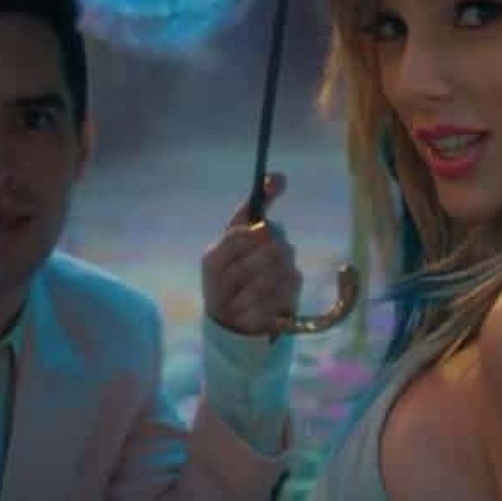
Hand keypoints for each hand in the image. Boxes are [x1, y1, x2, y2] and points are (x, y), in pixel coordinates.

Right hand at [201, 173, 302, 336]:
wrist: (230, 321)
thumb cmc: (238, 268)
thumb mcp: (242, 236)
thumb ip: (258, 205)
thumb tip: (280, 176)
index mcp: (212, 258)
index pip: (238, 237)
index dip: (259, 232)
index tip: (269, 231)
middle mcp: (217, 283)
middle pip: (260, 257)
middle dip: (280, 252)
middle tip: (285, 252)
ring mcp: (233, 306)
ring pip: (272, 279)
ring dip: (286, 272)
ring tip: (285, 271)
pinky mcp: (251, 324)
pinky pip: (281, 300)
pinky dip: (289, 291)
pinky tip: (284, 290)